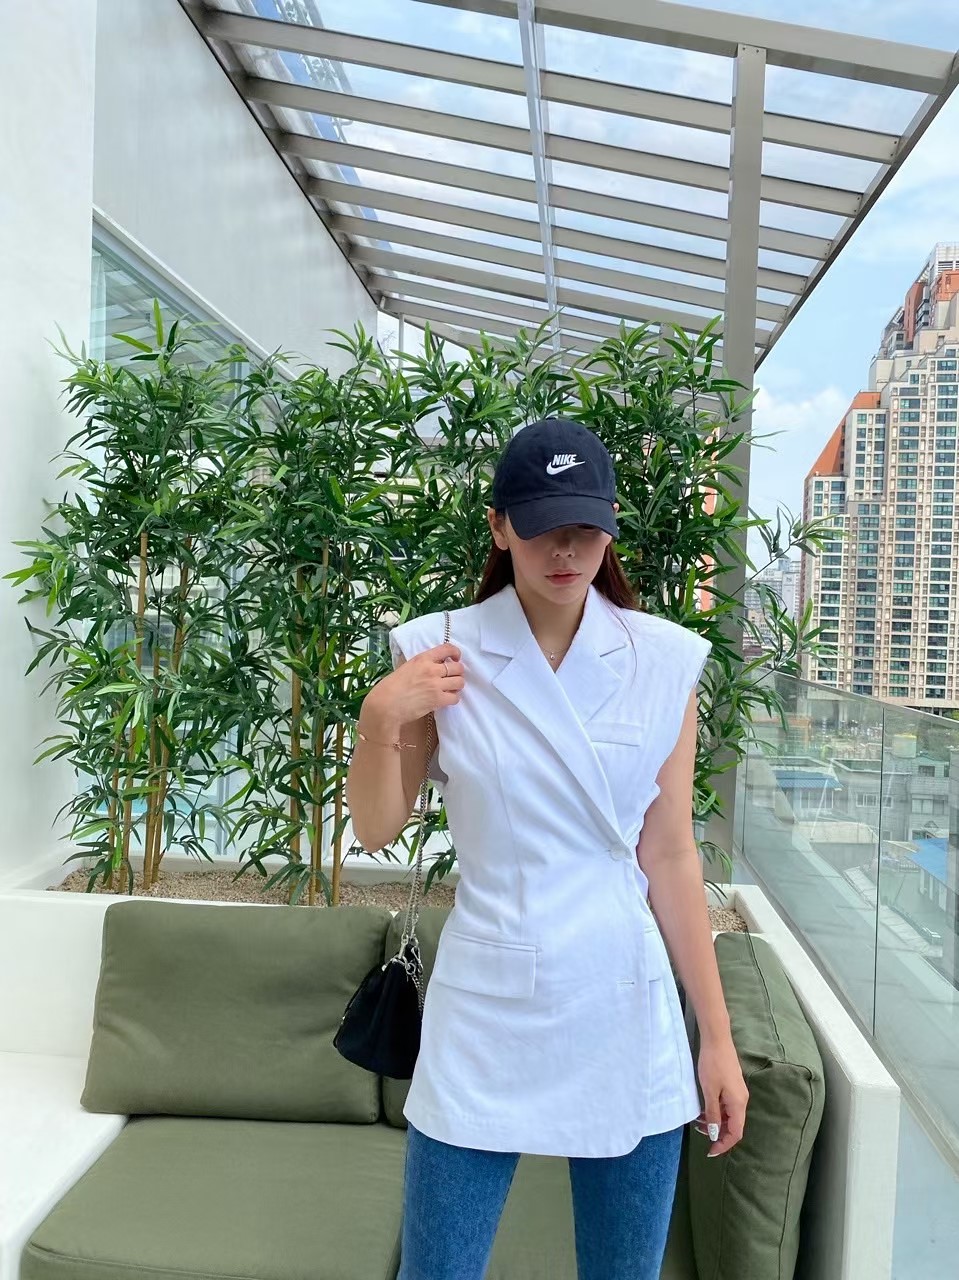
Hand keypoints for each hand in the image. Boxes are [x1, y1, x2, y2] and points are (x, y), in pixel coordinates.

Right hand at [364, 642, 463, 728]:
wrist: (385, 705)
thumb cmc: (390, 687)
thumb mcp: (406, 667)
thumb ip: (421, 665)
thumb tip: (434, 666)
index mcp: (422, 658)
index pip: (447, 649)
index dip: (456, 653)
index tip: (455, 659)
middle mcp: (431, 669)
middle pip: (458, 667)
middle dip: (457, 673)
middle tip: (451, 677)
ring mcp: (436, 685)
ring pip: (460, 682)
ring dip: (456, 686)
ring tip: (449, 689)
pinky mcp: (437, 700)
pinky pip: (455, 698)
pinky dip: (452, 699)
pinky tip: (445, 700)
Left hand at [693, 1033, 748, 1157]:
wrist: (717, 1040)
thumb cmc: (712, 1065)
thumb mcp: (710, 1091)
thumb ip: (713, 1114)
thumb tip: (716, 1134)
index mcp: (738, 1104)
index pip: (736, 1133)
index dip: (724, 1144)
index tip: (711, 1151)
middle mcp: (741, 1100)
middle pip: (734, 1125)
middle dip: (719, 1133)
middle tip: (701, 1133)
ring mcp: (738, 1092)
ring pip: (729, 1115)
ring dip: (717, 1121)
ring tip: (699, 1121)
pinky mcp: (733, 1086)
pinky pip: (727, 1105)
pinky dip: (717, 1111)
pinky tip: (705, 1109)